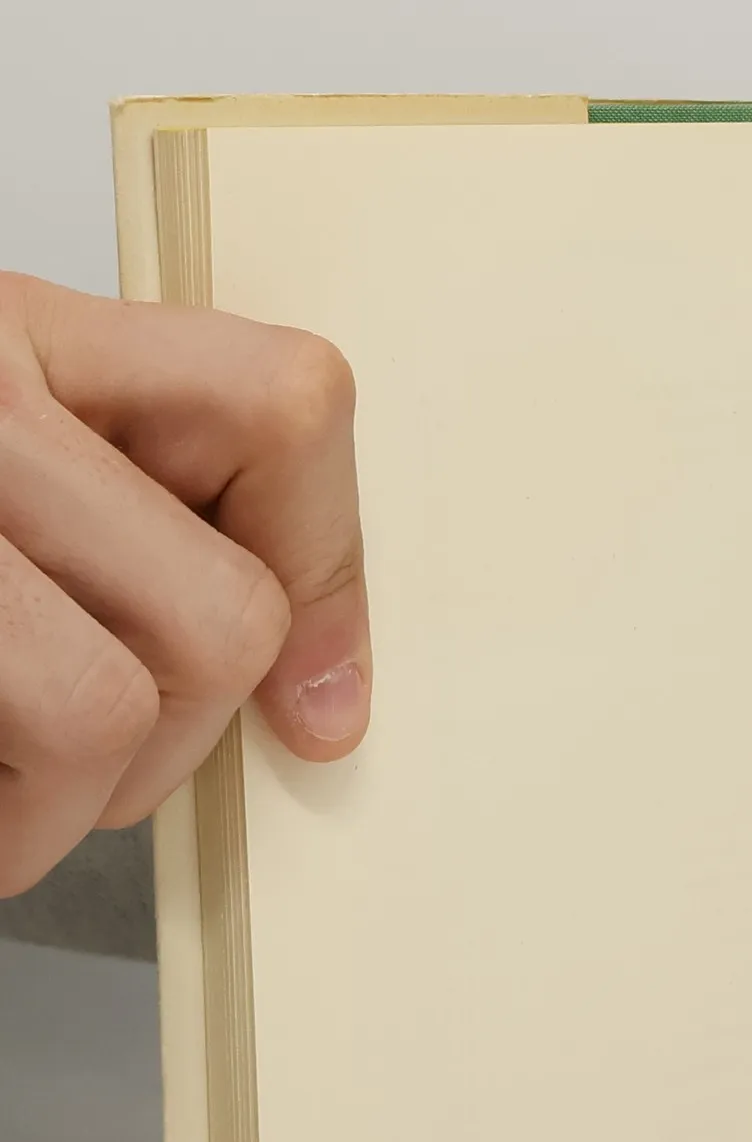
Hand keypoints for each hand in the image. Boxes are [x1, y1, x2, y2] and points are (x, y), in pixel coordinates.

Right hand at [0, 273, 369, 894]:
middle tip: (102, 763)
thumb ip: (124, 514)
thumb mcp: (0, 451)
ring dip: (66, 807)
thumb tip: (312, 686)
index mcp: (14, 335)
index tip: (319, 693)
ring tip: (3, 797)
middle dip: (184, 740)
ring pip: (106, 710)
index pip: (283, 407)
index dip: (329, 566)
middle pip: (222, 615)